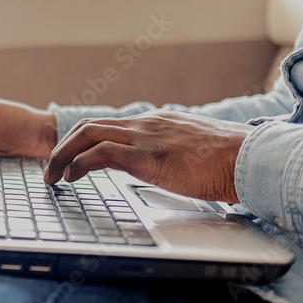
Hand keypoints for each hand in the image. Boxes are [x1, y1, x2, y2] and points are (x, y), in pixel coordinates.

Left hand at [43, 110, 252, 202]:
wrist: (252, 159)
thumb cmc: (233, 162)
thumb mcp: (197, 155)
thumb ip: (179, 157)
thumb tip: (176, 172)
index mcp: (159, 124)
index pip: (112, 127)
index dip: (85, 141)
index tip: (72, 158)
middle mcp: (148, 125)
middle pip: (91, 126)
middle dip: (64, 146)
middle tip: (51, 168)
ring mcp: (146, 138)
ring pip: (89, 135)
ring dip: (63, 155)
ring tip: (52, 176)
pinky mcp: (148, 156)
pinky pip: (101, 154)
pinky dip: (79, 164)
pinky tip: (72, 178)